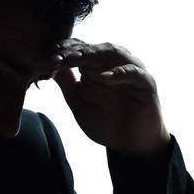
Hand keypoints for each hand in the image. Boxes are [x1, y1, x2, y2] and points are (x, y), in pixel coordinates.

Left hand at [50, 38, 170, 156]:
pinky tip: (105, 77)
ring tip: (77, 60)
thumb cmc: (105, 122)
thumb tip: (48, 63)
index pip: (80, 50)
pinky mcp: (146, 83)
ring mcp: (131, 70)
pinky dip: (120, 73)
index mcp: (97, 65)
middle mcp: (114, 63)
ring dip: (94, 55)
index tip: (47, 54)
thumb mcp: (79, 103)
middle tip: (59, 54)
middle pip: (95, 48)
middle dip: (76, 51)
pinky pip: (134, 73)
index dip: (65, 51)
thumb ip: (67, 83)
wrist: (130, 145)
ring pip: (114, 53)